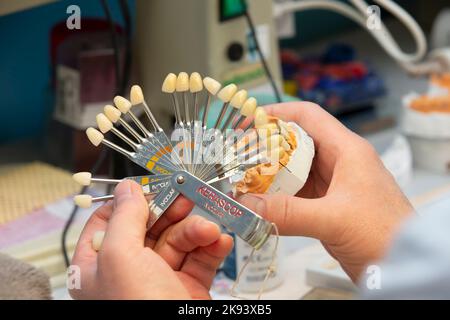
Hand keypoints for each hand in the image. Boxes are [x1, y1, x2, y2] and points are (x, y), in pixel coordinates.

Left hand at [70, 180, 232, 299]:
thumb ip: (124, 217)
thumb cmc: (137, 307)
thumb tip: (128, 188)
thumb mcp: (120, 256)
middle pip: (150, 226)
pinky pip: (200, 258)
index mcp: (99, 264)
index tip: (152, 185)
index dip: (130, 201)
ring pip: (179, 239)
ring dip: (198, 231)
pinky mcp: (187, 287)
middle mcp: (128, 270)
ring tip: (211, 230)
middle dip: (172, 211)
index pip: (108, 221)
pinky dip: (212, 247)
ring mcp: (159, 278)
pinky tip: (220, 242)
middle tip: (189, 197)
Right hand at [238, 102, 413, 281]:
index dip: (276, 113)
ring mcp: (333, 185)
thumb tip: (245, 205)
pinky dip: (277, 197)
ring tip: (242, 181)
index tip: (247, 121)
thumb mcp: (333, 219)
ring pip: (294, 170)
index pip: (307, 116)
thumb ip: (287, 212)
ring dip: (269, 176)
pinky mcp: (328, 207)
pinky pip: (296, 194)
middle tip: (238, 156)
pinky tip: (260, 204)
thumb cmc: (385, 234)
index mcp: (346, 150)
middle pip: (295, 143)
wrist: (405, 266)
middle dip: (265, 148)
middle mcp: (339, 162)